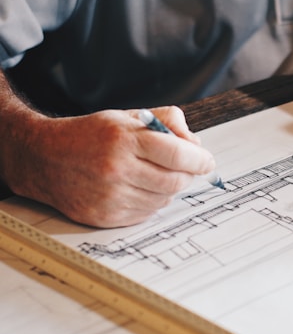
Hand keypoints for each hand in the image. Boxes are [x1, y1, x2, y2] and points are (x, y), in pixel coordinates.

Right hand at [3, 105, 215, 227]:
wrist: (44, 158)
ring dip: (169, 188)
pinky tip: (139, 188)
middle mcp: (116, 169)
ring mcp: (110, 196)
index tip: (207, 161)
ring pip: (163, 200)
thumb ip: (166, 121)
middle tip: (185, 168)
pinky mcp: (105, 217)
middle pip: (175, 181)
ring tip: (154, 174)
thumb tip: (196, 143)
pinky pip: (147, 214)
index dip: (199, 160)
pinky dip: (152, 202)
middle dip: (187, 175)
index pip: (177, 154)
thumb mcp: (128, 116)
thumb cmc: (90, 135)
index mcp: (123, 139)